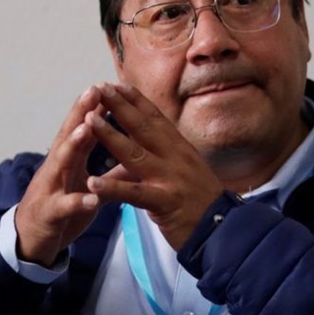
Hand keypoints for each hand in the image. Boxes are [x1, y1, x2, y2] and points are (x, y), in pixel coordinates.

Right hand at [14, 86, 103, 265]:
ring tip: (86, 129)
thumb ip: (110, 172)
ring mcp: (51, 188)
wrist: (32, 241)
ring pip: (62, 163)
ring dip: (73, 145)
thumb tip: (136, 157)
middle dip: (80, 113)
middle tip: (93, 90)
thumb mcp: (88, 186)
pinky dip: (78, 201)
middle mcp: (58, 168)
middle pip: (69, 135)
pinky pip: (65, 206)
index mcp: (70, 160)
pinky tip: (91, 198)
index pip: (84, 128)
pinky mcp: (51, 213)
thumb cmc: (62, 207)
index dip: (96, 107)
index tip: (110, 84)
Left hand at [85, 83, 223, 249]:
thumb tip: (153, 139)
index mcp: (180, 149)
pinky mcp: (164, 202)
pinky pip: (133, 194)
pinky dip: (111, 189)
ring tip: (89, 121)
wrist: (224, 230)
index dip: (136, 100)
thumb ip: (169, 154)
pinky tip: (91, 183)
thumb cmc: (203, 201)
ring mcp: (170, 179)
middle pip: (143, 127)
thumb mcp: (188, 169)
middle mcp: (175, 158)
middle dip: (120, 106)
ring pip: (135, 154)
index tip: (118, 84)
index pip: (156, 118)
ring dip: (110, 136)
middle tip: (100, 88)